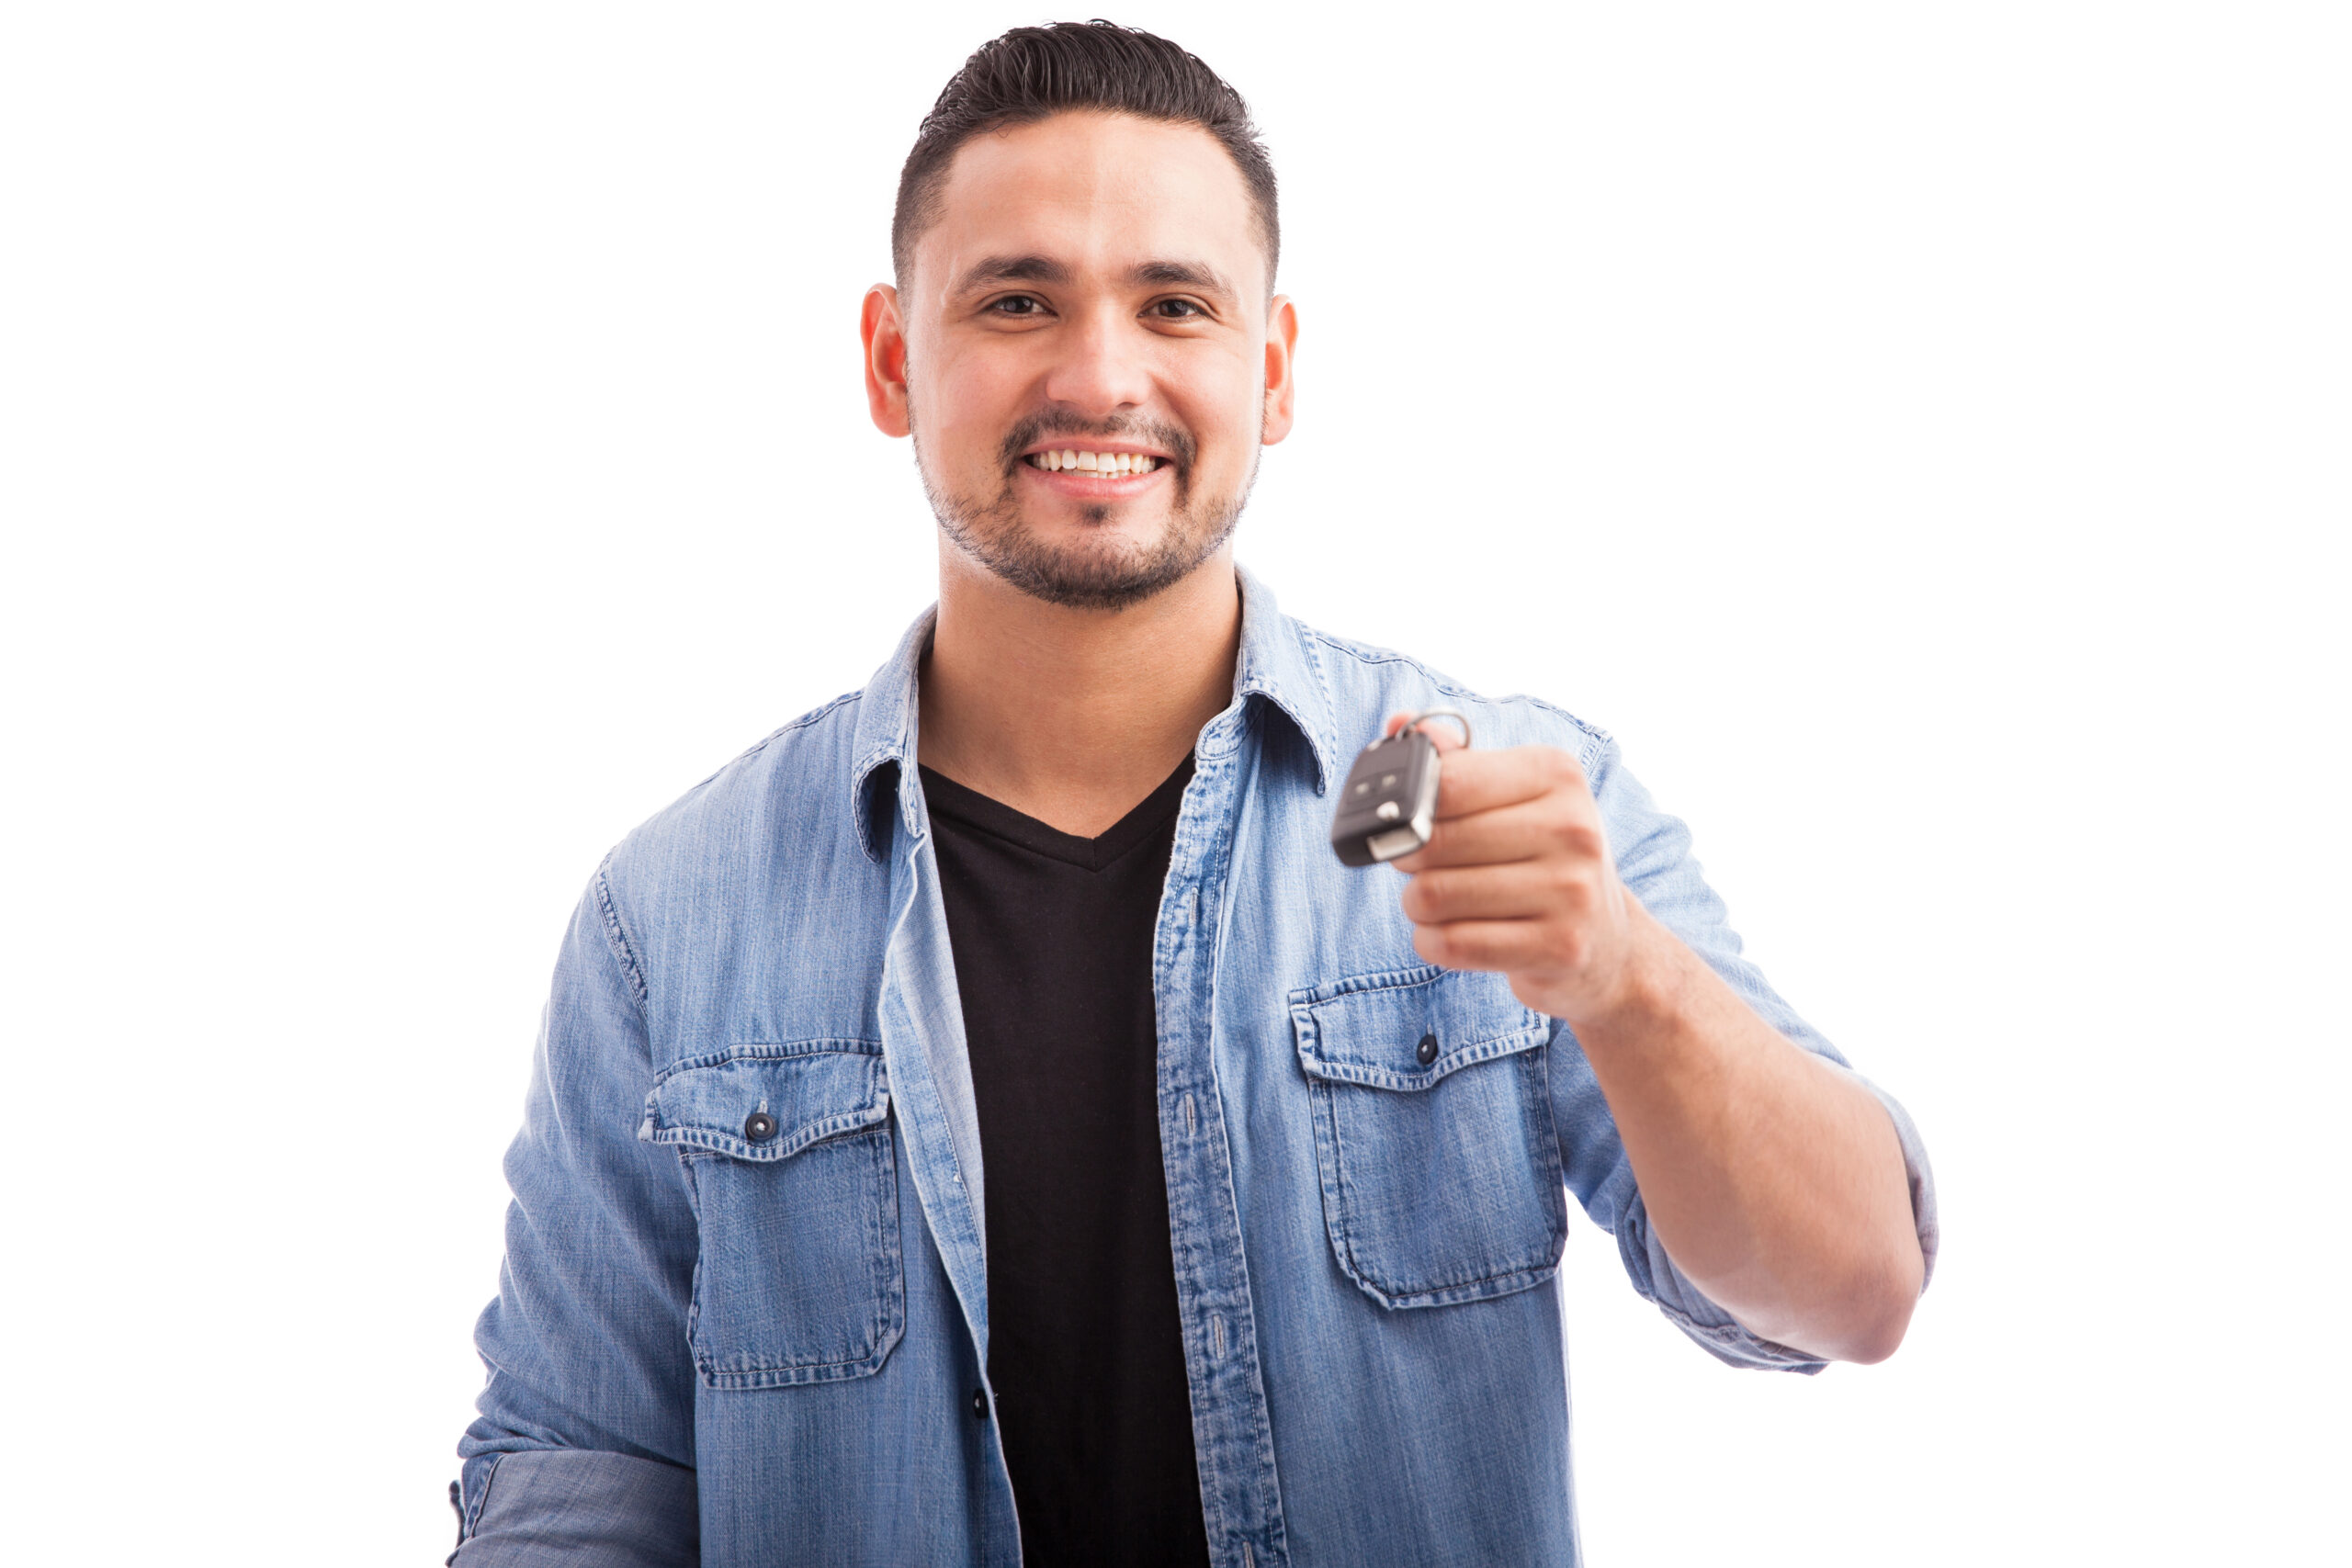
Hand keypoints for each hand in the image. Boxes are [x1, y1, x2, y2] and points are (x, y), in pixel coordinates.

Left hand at [1388, 716, 1653, 1023]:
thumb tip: (1398, 724)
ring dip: (1416, 905)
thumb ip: (1455, 761)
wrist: (1607, 938)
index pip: (1447, 781)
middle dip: (1406, 859)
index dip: (1406, 807)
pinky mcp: (1560, 946)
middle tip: (1418, 866)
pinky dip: (1431, 942)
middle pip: (1433, 841)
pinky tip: (1448, 934)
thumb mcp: (1512, 796)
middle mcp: (1573, 827)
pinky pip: (1452, 944)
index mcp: (1557, 773)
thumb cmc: (1542, 855)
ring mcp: (1572, 890)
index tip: (1405, 821)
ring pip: (1433, 896)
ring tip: (1437, 902)